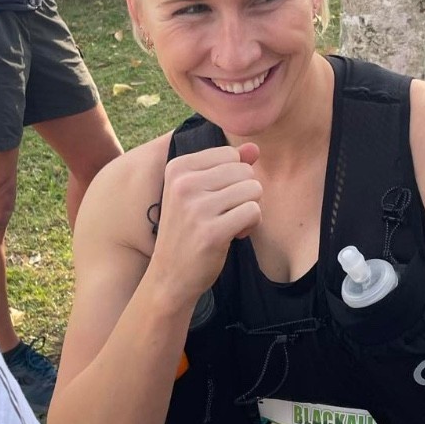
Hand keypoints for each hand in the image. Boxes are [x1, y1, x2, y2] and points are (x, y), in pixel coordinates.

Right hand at [151, 143, 261, 305]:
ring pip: (253, 189)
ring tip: (229, 224)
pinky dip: (251, 225)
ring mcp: (196, 208)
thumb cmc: (189, 230)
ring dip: (249, 210)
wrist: (169, 277)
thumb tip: (255, 147)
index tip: (217, 198)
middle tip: (225, 214)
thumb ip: (229, 166)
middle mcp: (184, 184)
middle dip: (244, 193)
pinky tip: (234, 236)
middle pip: (245, 171)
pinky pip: (253, 211)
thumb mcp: (200, 192)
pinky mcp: (211, 232)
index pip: (231, 154)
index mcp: (177, 167)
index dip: (234, 177)